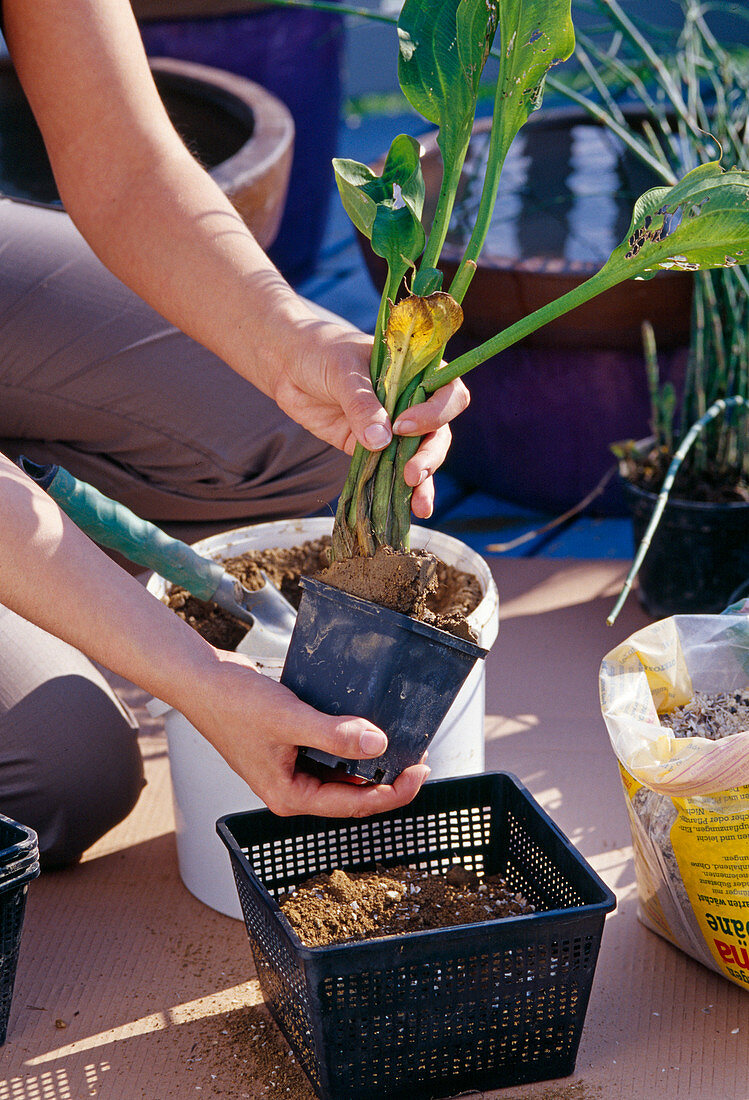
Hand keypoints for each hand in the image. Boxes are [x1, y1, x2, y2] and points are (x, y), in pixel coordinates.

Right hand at [184, 648, 430, 816]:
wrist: (202, 680)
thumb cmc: (232, 703)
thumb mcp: (289, 718)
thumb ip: (332, 734)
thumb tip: (377, 743)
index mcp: (289, 795)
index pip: (353, 805)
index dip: (392, 792)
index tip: (420, 773)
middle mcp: (292, 788)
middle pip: (351, 794)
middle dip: (386, 779)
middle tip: (419, 758)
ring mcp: (291, 769)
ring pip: (342, 773)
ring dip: (370, 761)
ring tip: (402, 743)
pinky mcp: (291, 748)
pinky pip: (330, 754)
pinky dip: (350, 744)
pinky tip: (367, 727)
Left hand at [270, 308, 469, 518]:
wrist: (289, 367)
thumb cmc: (321, 354)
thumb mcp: (342, 372)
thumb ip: (361, 404)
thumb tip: (381, 442)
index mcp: (417, 371)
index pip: (447, 392)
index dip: (435, 412)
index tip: (404, 424)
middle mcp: (413, 401)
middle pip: (439, 431)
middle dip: (429, 454)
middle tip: (411, 473)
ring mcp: (395, 428)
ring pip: (422, 456)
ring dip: (424, 480)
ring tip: (418, 505)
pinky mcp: (374, 449)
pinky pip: (394, 471)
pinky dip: (403, 491)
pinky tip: (412, 510)